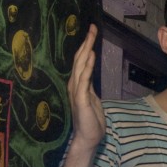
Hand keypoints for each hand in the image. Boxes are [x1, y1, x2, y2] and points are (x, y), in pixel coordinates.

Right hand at [68, 25, 105, 150]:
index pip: (81, 61)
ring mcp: (76, 92)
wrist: (88, 138)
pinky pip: (84, 80)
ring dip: (86, 50)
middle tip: (92, 27)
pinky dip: (87, 67)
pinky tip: (90, 56)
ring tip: (91, 36)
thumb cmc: (91, 121)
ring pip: (81, 66)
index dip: (86, 46)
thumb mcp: (92, 99)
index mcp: (78, 84)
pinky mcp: (80, 99)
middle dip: (86, 43)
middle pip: (80, 59)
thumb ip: (90, 85)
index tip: (91, 32)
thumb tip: (90, 72)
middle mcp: (74, 85)